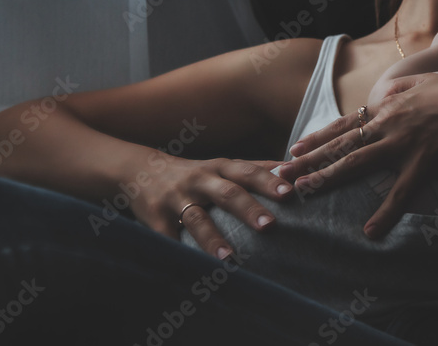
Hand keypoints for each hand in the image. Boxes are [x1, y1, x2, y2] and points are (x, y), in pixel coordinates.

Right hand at [127, 154, 293, 259]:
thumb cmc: (197, 174)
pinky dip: (179, 254)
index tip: (289, 193)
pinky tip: (192, 271)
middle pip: (227, 193)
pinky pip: (168, 239)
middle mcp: (200, 180)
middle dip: (248, 209)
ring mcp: (177, 199)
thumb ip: (256, 168)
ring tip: (230, 258)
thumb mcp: (223, 165)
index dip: (268, 181)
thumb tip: (295, 167)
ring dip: (213, 239)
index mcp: (220, 167)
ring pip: (197, 219)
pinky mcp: (156, 218)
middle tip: (270, 226)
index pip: (248, 171)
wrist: (142, 171)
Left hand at [279, 72, 437, 237]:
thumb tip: (384, 93)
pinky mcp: (423, 164)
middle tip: (281, 171)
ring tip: (303, 190)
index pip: (345, 124)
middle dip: (308, 159)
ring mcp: (403, 145)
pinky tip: (370, 231)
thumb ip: (401, 88)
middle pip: (340, 145)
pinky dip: (385, 213)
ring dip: (327, 178)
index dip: (318, 137)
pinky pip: (400, 193)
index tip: (294, 146)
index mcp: (388, 107)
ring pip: (357, 164)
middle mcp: (388, 125)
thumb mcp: (423, 81)